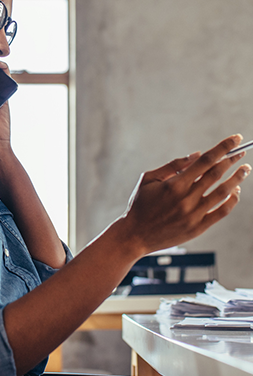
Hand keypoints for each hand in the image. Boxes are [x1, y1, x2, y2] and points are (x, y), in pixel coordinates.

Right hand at [121, 134, 250, 253]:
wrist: (134, 235)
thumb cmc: (139, 205)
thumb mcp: (149, 179)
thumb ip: (173, 166)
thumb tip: (197, 155)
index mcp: (174, 184)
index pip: (205, 160)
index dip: (223, 148)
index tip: (235, 139)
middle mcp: (186, 199)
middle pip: (216, 174)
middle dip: (232, 160)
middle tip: (241, 152)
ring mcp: (194, 214)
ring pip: (223, 192)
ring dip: (237, 179)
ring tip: (245, 170)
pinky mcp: (198, 228)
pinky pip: (221, 212)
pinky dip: (232, 200)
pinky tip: (235, 192)